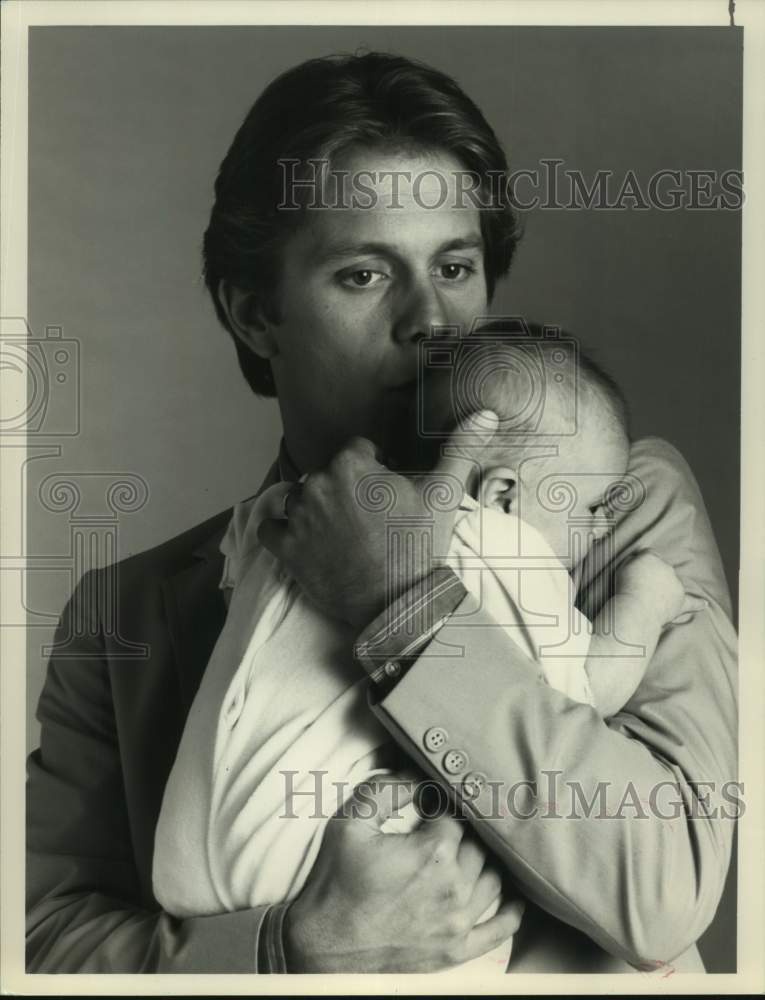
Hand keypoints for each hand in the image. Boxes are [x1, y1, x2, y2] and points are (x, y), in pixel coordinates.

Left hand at [258, 410, 498, 626]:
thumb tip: (486, 412)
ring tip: (342, 533)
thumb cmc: (420, 545)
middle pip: (328, 474)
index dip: (374, 469)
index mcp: (350, 463)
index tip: (386, 493)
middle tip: (369, 519)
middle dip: (345, 489)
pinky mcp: (285, 548)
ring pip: (299, 498)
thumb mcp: (444, 494)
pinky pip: (270, 528)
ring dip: (314, 508)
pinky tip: (305, 541)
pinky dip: (283, 532)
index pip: (357, 451)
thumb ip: (461, 447)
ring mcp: (298, 517)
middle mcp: (317, 483)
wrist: (399, 604)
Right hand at [283, 772, 524, 971]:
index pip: (454, 815)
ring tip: (468, 853)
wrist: (321, 948)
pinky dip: (511, 913)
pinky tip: (515, 899)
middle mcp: (454, 887)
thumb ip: (387, 789)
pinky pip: (499, 930)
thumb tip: (415, 771)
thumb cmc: (334, 883)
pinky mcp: (456, 951)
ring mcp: (458, 922)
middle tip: (445, 828)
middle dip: (462, 832)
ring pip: (492, 880)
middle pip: (478, 846)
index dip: (440, 806)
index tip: (427, 806)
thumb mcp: (351, 822)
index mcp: (433, 852)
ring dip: (483, 863)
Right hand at [615, 550, 707, 626]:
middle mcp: (667, 568)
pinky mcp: (681, 602)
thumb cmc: (626, 588)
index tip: (636, 573)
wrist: (637, 608)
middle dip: (655, 575)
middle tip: (641, 587)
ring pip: (675, 583)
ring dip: (668, 588)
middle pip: (663, 568)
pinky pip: (692, 602)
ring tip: (655, 598)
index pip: (650, 555)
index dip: (642, 564)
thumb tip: (638, 559)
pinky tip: (704, 604)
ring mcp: (676, 585)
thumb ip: (633, 560)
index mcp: (652, 558)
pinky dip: (698, 604)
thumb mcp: (623, 567)